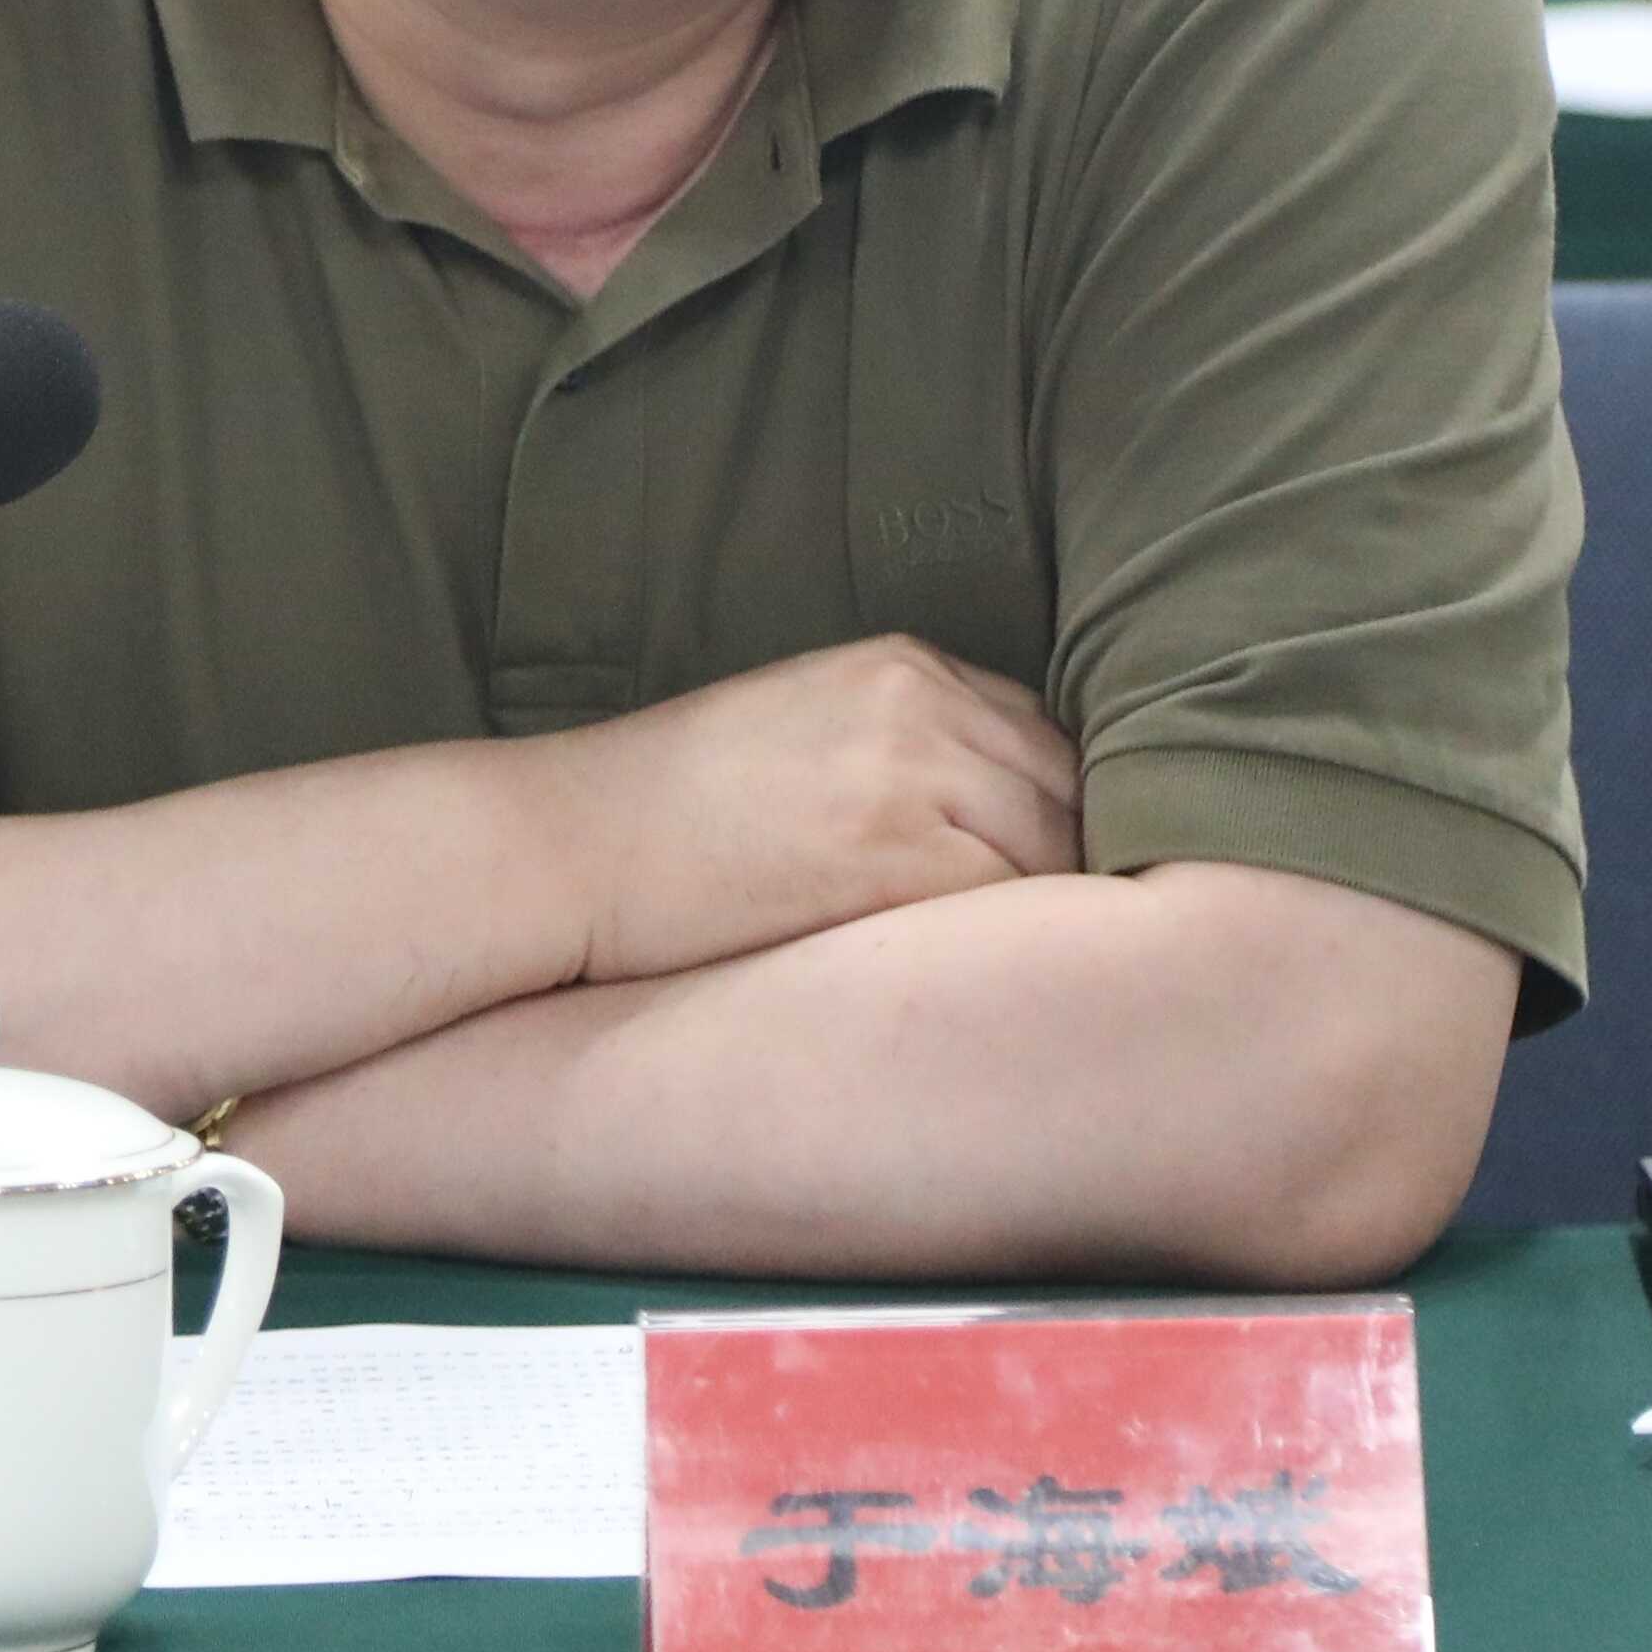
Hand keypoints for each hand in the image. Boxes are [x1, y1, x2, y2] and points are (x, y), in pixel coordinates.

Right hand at [519, 636, 1079, 987]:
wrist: (568, 848)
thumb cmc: (670, 812)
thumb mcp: (800, 730)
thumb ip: (902, 746)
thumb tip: (994, 816)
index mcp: (901, 664)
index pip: (1043, 732)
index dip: (1063, 808)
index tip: (1063, 872)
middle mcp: (921, 704)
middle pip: (1070, 783)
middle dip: (1082, 858)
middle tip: (1083, 941)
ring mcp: (913, 777)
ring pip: (1059, 847)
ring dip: (1063, 909)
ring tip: (1056, 976)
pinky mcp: (897, 863)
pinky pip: (1016, 905)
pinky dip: (1024, 948)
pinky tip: (1009, 987)